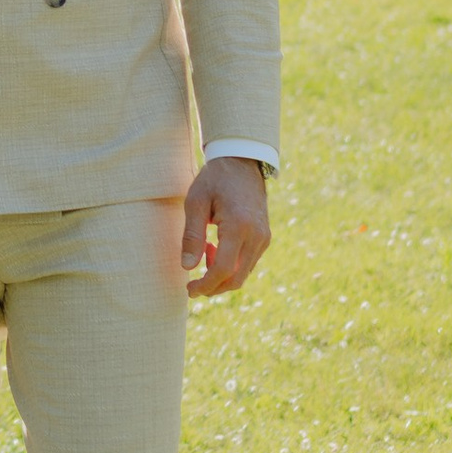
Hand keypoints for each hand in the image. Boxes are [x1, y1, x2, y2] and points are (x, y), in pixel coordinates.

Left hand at [180, 155, 270, 300]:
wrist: (242, 162)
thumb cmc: (214, 180)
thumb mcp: (196, 202)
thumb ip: (192, 236)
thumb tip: (187, 268)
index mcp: (239, 227)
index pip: (223, 269)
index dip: (205, 285)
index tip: (189, 290)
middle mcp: (257, 236)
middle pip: (236, 278)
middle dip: (213, 287)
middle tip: (193, 285)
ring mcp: (264, 238)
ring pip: (243, 273)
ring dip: (221, 274)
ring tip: (203, 250)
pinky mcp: (265, 237)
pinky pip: (248, 262)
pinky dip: (231, 264)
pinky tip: (215, 247)